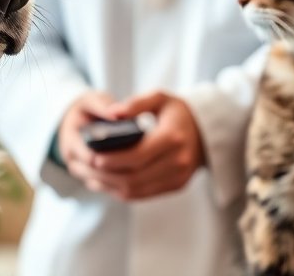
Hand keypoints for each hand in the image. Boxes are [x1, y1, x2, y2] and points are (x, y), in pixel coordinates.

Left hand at [61, 90, 204, 201]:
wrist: (207, 131)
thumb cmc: (177, 112)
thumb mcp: (160, 98)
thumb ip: (136, 103)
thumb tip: (112, 113)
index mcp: (173, 137)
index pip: (138, 156)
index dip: (114, 159)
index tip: (94, 157)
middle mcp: (178, 161)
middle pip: (135, 177)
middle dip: (107, 175)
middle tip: (87, 168)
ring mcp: (178, 177)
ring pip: (137, 190)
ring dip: (111, 186)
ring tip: (90, 176)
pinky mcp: (176, 186)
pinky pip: (144, 194)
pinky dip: (122, 190)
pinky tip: (106, 182)